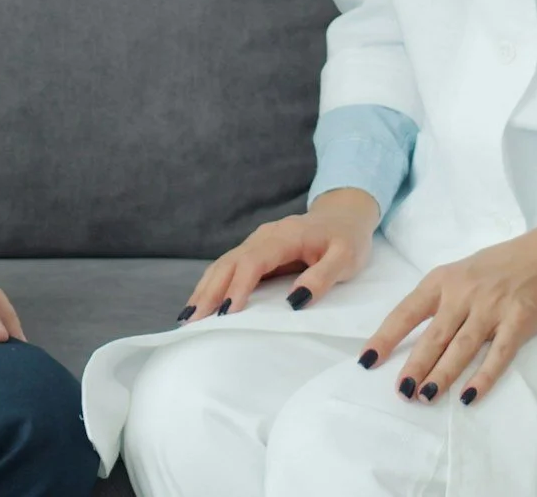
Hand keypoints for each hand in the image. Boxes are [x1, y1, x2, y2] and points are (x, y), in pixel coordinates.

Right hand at [180, 187, 379, 322]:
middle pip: (229, 263)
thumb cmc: (347, 239)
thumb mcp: (347, 258)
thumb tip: (295, 301)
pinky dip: (212, 286)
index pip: (254, 261)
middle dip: (209, 292)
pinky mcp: (255, 252)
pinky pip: (229, 268)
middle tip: (193, 321)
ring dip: (205, 290)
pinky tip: (202, 303)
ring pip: (223, 265)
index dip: (238, 286)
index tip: (227, 313)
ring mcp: (257, 243)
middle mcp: (264, 237)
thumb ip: (323, 277)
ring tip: (188, 317)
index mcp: (285, 236)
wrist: (344, 216)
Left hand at [360, 224, 536, 404]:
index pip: (406, 312)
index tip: (367, 360)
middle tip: (401, 392)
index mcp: (442, 280)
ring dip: (442, 375)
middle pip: (433, 336)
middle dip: (414, 366)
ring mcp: (491, 308)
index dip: (385, 337)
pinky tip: (468, 396)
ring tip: (425, 397)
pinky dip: (482, 377)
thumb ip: (438, 299)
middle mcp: (463, 293)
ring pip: (460, 348)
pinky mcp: (518, 321)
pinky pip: (498, 354)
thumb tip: (409, 334)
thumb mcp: (460, 272)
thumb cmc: (499, 266)